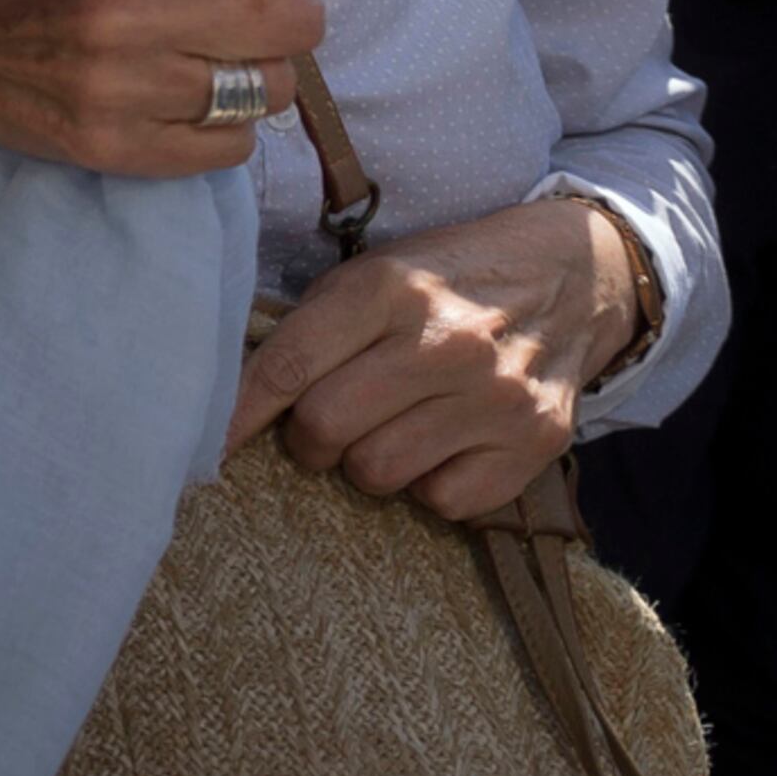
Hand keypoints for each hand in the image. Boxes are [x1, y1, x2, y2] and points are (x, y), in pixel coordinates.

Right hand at [0, 0, 337, 175]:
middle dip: (286, 9)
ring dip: (256, 71)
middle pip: (298, 20)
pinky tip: (181, 98)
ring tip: (212, 53)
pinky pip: (227, 151)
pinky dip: (220, 127)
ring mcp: (124, 87)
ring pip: (271, 91)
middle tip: (247, 4)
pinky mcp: (110, 146)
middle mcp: (137, 10)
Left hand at [225, 195, 642, 518]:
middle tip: (324, 423)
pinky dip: (429, 484)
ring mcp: (494, 396)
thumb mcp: (375, 273)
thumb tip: (234, 393)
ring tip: (390, 425)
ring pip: (377, 473)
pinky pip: (442, 502)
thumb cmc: (447, 277)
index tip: (206, 444)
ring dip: (367, 460)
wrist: (570, 276)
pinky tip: (442, 443)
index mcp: (388, 288)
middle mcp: (444, 342)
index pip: (287, 365)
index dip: (237, 413)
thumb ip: (312, 326)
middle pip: (325, 429)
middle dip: (309, 437)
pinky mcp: (534, 442)